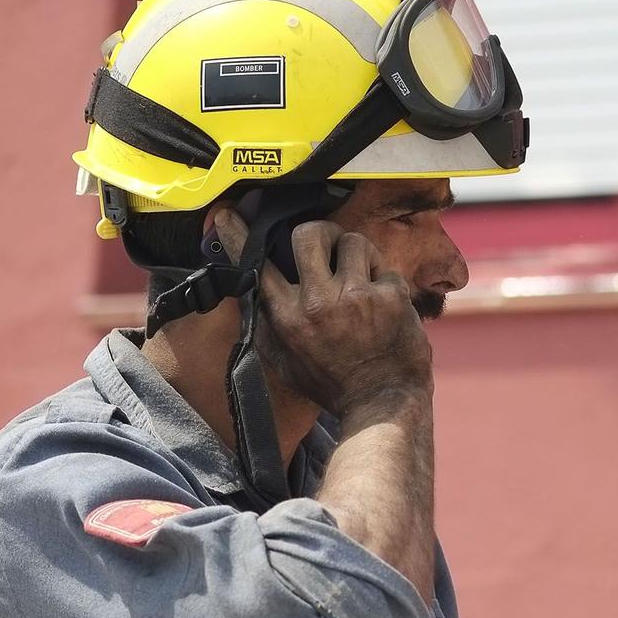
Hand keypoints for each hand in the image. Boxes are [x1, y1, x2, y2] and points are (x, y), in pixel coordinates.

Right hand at [215, 208, 431, 413]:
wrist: (381, 402)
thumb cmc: (333, 385)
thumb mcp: (286, 363)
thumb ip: (267, 328)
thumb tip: (250, 294)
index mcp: (288, 317)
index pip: (258, 266)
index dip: (239, 237)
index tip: (228, 215)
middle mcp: (318, 302)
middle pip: (309, 234)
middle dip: (322, 232)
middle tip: (330, 243)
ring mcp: (355, 296)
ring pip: (353, 241)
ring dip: (359, 254)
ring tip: (363, 276)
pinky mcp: (389, 296)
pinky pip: (386, 268)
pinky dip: (387, 281)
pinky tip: (387, 304)